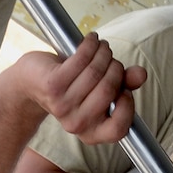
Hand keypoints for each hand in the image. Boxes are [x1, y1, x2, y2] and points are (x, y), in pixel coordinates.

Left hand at [23, 33, 145, 144]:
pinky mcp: (53, 86)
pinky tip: (90, 40)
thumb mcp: (100, 88)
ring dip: (103, 53)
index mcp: (91, 132)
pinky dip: (89, 45)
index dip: (127, 106)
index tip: (123, 89)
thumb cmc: (71, 86)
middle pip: (109, 89)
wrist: (31, 82)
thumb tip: (141, 74)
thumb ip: (125, 84)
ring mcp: (63, 105)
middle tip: (110, 58)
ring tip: (101, 47)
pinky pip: (81, 60)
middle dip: (115, 67)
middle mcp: (76, 123)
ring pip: (96, 72)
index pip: (119, 129)